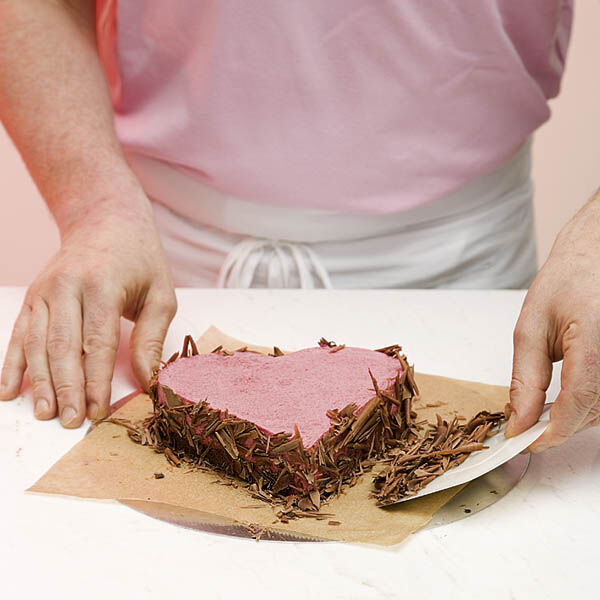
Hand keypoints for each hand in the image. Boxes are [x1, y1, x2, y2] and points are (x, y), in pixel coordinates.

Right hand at [0, 193, 176, 426]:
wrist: (106, 220)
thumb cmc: (140, 260)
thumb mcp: (160, 293)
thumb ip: (153, 337)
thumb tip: (149, 380)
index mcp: (102, 285)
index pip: (98, 342)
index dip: (96, 380)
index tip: (99, 411)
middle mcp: (66, 287)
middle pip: (62, 346)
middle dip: (66, 388)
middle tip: (71, 422)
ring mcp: (44, 291)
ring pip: (36, 343)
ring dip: (39, 382)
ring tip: (44, 415)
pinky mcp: (33, 297)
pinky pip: (18, 334)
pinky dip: (11, 364)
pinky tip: (8, 391)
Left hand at [506, 189, 599, 450]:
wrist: (599, 253)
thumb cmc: (569, 279)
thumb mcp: (532, 325)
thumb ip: (527, 378)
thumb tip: (520, 420)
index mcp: (595, 344)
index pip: (577, 406)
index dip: (551, 432)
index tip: (526, 443)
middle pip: (594, 414)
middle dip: (559, 426)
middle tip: (527, 424)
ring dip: (576, 418)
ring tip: (546, 407)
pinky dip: (591, 404)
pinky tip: (571, 396)